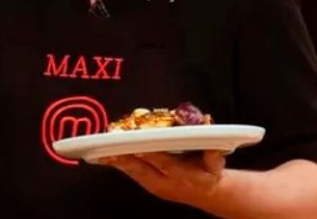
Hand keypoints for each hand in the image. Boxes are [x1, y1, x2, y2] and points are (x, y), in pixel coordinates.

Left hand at [100, 151, 225, 208]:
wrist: (207, 193)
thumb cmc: (210, 173)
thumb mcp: (217, 162)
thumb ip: (213, 149)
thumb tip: (207, 124)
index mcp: (182, 175)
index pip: (162, 162)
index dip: (149, 153)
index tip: (136, 144)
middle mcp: (165, 182)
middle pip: (141, 168)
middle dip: (124, 158)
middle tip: (108, 147)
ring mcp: (155, 184)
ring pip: (132, 171)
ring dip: (116, 161)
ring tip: (100, 151)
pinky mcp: (148, 183)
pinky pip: (131, 172)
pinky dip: (118, 164)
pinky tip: (104, 156)